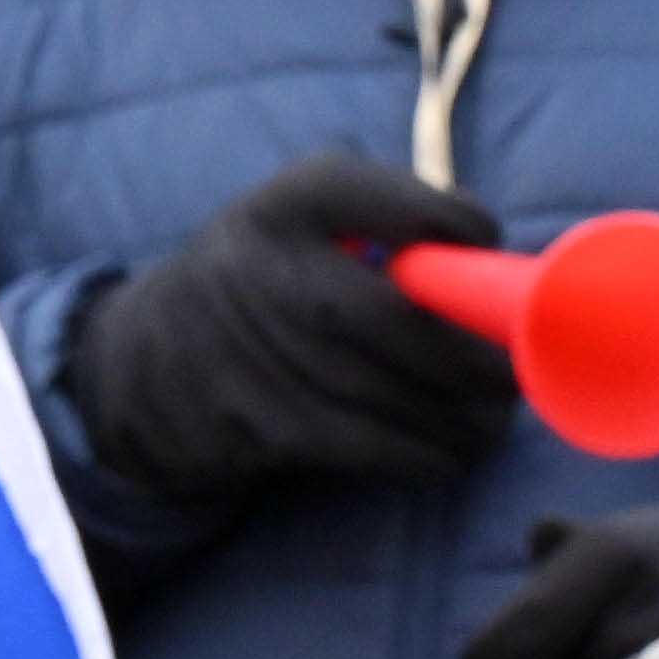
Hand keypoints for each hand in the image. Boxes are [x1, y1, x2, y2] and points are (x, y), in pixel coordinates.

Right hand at [71, 153, 519, 507]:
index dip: (456, 226)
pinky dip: (423, 455)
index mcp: (290, 203)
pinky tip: (452, 454)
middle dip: (475, 355)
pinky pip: (367, 445)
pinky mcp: (262, 425)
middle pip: (401, 319)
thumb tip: (489, 252)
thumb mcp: (300, 213)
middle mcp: (272, 272)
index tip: (486, 244)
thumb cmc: (260, 277)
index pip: (396, 204)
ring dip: (463, 416)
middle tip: (517, 373)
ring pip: (392, 393)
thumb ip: (385, 214)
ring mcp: (263, 354)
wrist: (141, 364)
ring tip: (497, 419)